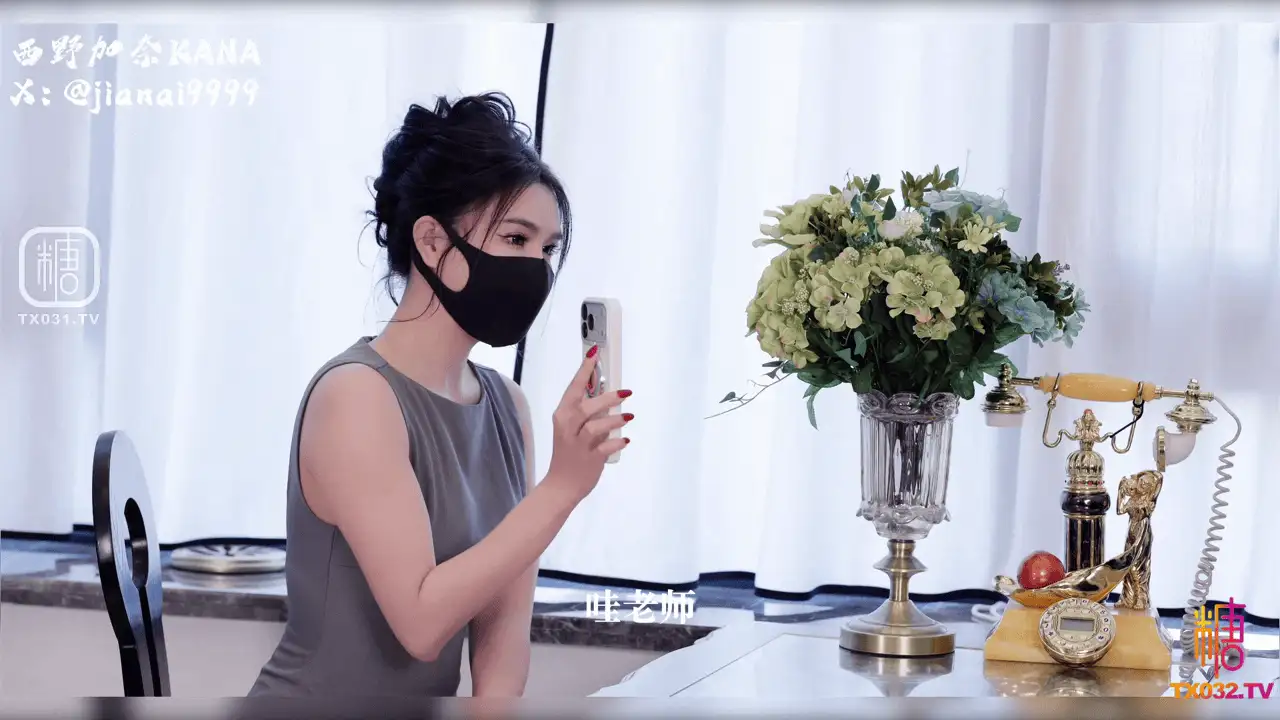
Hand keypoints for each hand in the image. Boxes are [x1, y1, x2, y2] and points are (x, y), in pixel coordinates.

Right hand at [544, 346, 631, 500]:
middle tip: (625, 392)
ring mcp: (578, 445)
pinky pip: (606, 448)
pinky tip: (625, 440)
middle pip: (585, 407)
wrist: (561, 485)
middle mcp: (567, 428)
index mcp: (562, 416)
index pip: (573, 388)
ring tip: (628, 416)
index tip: (595, 353)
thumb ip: (588, 413)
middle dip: (606, 398)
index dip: (584, 370)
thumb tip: (610, 395)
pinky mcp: (590, 460)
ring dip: (614, 420)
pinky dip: (617, 443)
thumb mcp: (572, 429)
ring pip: (595, 427)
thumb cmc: (568, 453)